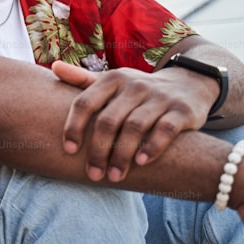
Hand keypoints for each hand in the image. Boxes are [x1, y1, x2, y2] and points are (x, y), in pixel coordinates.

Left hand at [52, 60, 208, 181]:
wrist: (189, 84)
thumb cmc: (137, 91)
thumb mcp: (112, 82)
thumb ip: (82, 79)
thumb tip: (55, 68)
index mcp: (112, 79)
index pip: (85, 102)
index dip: (74, 127)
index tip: (69, 151)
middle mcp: (134, 85)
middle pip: (108, 120)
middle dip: (98, 151)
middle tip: (93, 174)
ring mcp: (160, 97)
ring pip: (134, 127)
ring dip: (121, 155)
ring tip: (114, 176)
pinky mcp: (182, 110)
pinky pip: (165, 130)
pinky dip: (152, 147)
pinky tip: (141, 163)